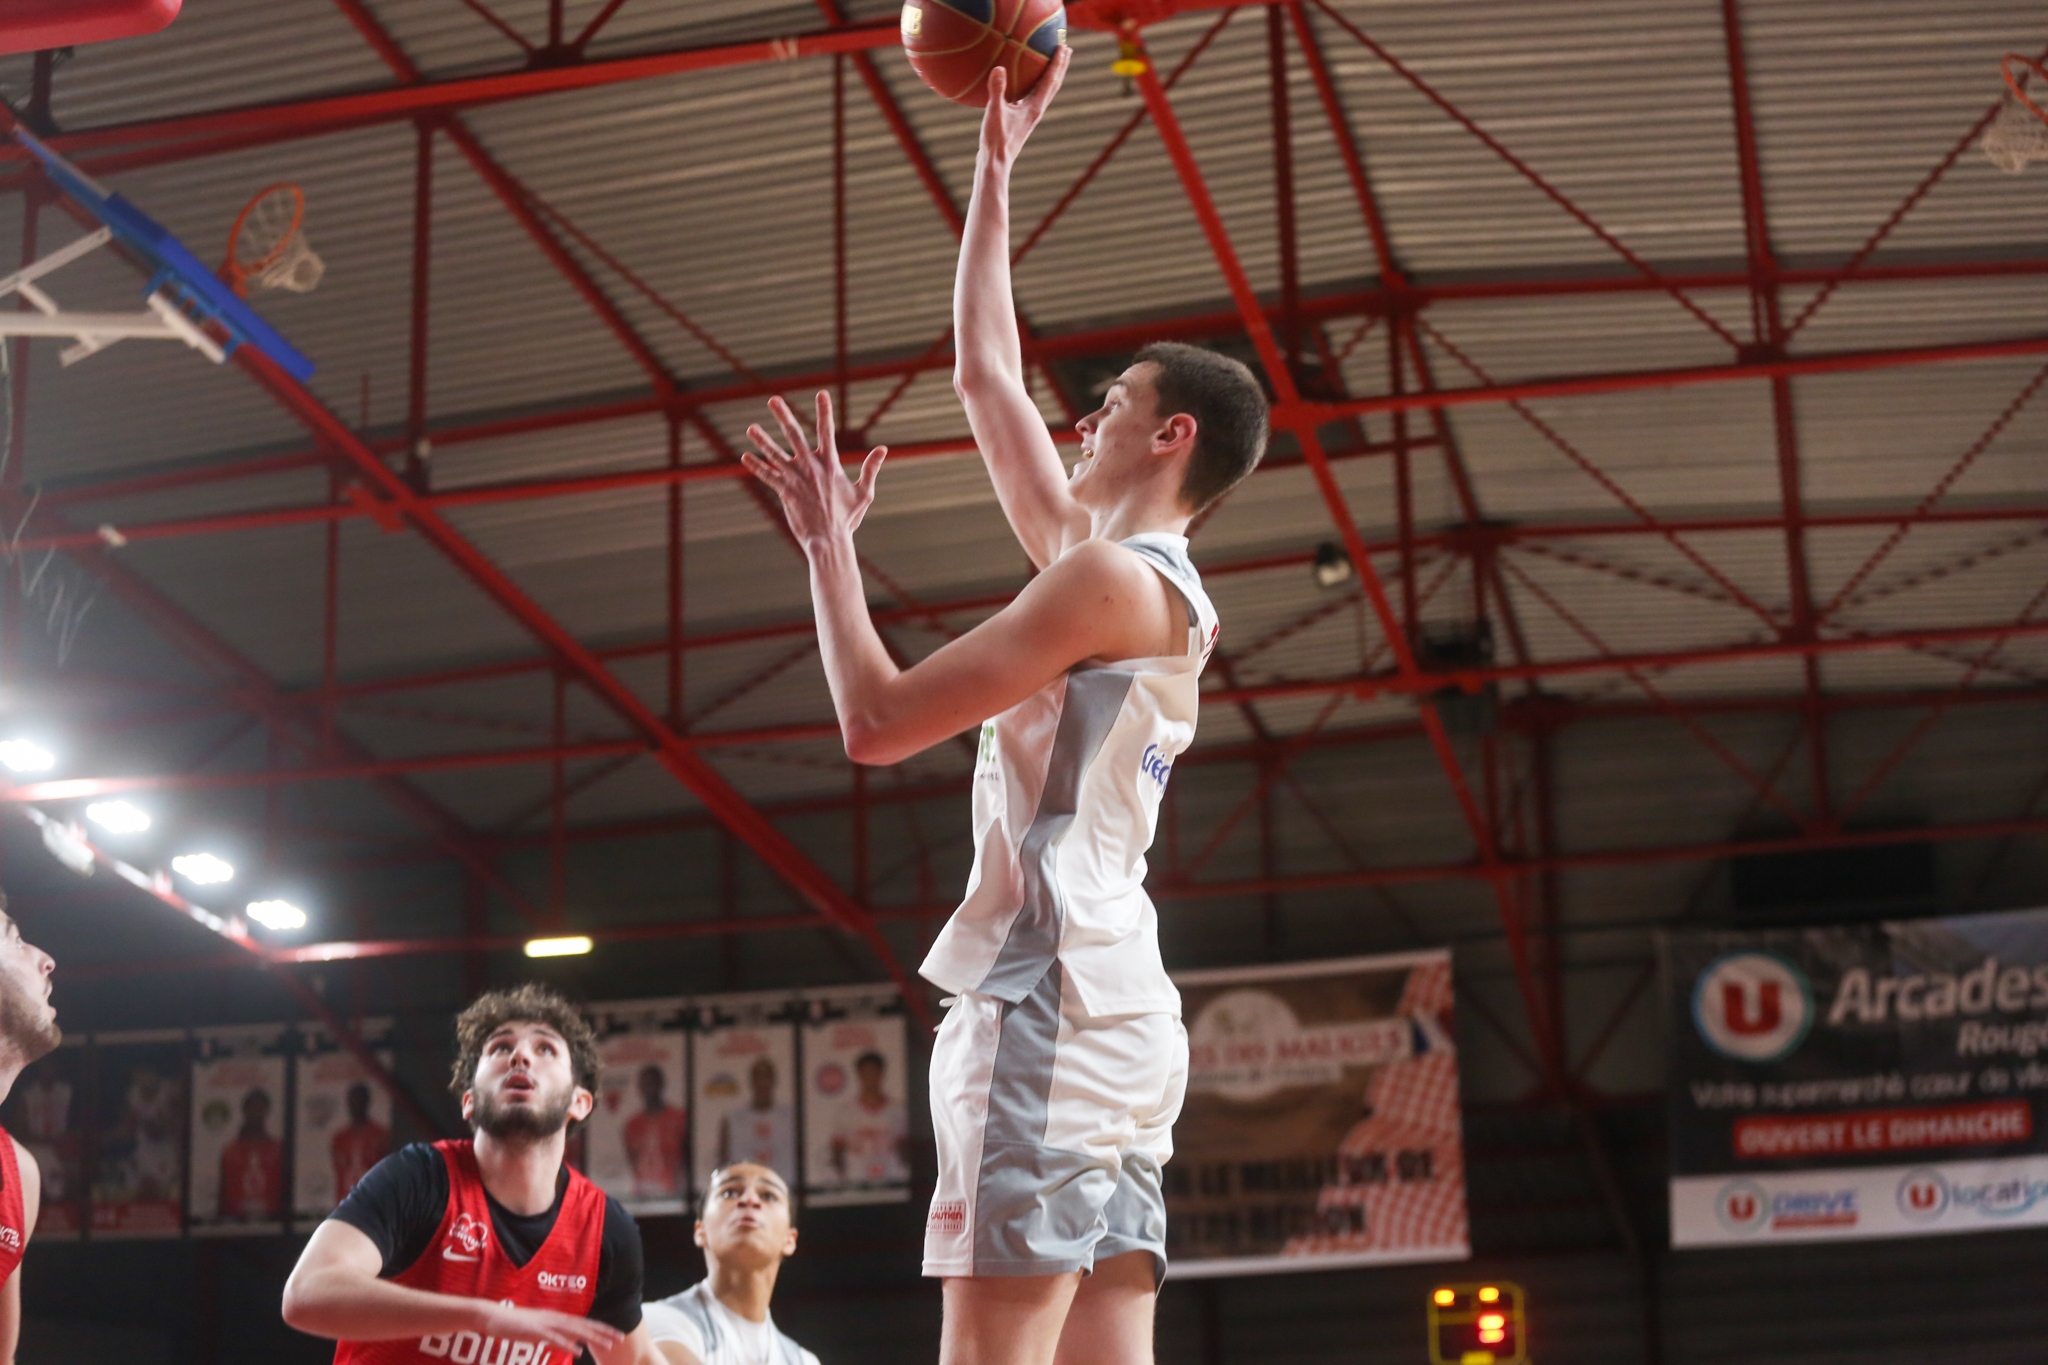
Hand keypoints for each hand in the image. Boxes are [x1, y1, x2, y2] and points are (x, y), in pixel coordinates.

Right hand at [472, 1301, 623, 1356]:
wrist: (492, 1317)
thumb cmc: (515, 1325)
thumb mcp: (540, 1331)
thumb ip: (557, 1337)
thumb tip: (574, 1344)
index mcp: (557, 1318)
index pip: (584, 1323)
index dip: (601, 1328)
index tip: (616, 1334)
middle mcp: (555, 1318)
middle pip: (584, 1325)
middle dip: (603, 1331)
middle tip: (620, 1338)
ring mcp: (545, 1324)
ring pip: (574, 1330)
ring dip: (592, 1337)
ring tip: (608, 1344)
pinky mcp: (535, 1331)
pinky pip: (554, 1338)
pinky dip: (567, 1343)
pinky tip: (579, 1350)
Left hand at [743, 392, 886, 546]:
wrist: (829, 541)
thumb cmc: (847, 519)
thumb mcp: (864, 493)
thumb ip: (871, 469)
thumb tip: (883, 449)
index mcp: (830, 465)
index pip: (827, 431)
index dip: (824, 411)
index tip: (821, 393)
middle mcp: (811, 468)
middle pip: (794, 436)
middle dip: (784, 416)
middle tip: (773, 399)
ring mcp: (796, 480)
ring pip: (775, 455)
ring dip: (763, 440)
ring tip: (751, 427)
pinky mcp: (785, 493)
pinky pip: (768, 477)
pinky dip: (756, 466)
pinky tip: (745, 456)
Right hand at [978, 43, 1069, 165]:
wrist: (995, 163)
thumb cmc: (996, 140)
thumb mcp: (995, 113)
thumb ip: (997, 90)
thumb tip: (999, 68)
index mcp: (1034, 108)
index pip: (1050, 81)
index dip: (1057, 63)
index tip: (1064, 46)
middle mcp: (1036, 111)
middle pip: (1053, 84)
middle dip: (1061, 66)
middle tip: (1067, 48)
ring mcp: (1029, 115)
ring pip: (1044, 91)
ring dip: (1050, 75)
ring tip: (1052, 61)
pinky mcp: (1021, 119)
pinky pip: (1031, 96)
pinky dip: (1033, 84)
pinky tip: (1025, 80)